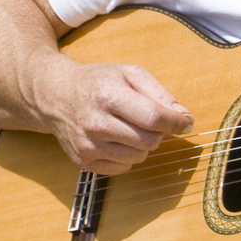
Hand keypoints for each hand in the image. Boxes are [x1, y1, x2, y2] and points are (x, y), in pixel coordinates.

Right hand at [40, 60, 190, 172]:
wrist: (55, 95)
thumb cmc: (97, 82)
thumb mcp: (130, 74)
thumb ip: (160, 93)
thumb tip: (184, 118)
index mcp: (108, 96)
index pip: (154, 118)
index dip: (176, 122)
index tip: (185, 122)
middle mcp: (95, 123)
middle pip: (150, 141)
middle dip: (159, 132)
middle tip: (150, 120)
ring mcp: (87, 145)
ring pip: (140, 156)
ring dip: (144, 144)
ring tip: (130, 127)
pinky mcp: (83, 161)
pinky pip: (124, 167)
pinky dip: (128, 155)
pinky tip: (117, 139)